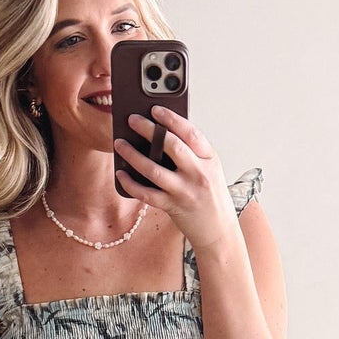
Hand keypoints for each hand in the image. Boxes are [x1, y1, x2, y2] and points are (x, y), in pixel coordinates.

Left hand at [114, 106, 240, 254]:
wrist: (219, 230)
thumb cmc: (211, 196)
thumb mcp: (209, 169)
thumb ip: (191, 152)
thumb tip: (159, 133)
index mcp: (209, 159)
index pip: (190, 133)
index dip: (172, 118)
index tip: (155, 109)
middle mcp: (198, 173)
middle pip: (171, 146)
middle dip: (148, 130)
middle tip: (131, 119)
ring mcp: (185, 191)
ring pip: (154, 170)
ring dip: (133, 155)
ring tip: (119, 144)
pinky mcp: (173, 207)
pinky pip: (146, 194)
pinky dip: (131, 183)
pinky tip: (120, 173)